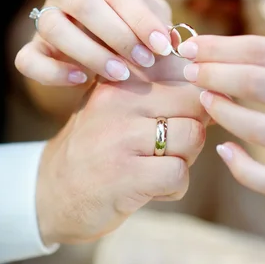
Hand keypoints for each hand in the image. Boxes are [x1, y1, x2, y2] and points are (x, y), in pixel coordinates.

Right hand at [15, 0, 173, 85]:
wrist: (108, 42)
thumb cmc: (133, 23)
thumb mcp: (152, 16)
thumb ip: (160, 24)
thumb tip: (171, 39)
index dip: (140, 18)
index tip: (162, 46)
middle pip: (83, 4)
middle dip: (118, 36)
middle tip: (145, 62)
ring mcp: (42, 16)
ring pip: (54, 28)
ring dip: (90, 54)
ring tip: (120, 74)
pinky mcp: (32, 47)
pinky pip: (28, 59)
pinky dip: (53, 72)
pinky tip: (81, 80)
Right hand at [35, 53, 208, 243]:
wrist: (52, 192)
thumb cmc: (98, 145)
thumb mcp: (118, 103)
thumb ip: (157, 85)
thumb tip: (212, 82)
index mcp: (121, 76)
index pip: (184, 71)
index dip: (196, 98)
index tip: (182, 115)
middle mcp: (119, 99)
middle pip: (196, 103)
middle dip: (193, 130)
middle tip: (169, 148)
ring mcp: (120, 136)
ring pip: (192, 136)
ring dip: (185, 160)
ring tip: (157, 166)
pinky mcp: (124, 175)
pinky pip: (179, 174)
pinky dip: (174, 188)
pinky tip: (151, 189)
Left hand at [177, 35, 264, 196]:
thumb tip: (206, 48)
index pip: (261, 50)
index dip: (219, 48)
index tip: (190, 47)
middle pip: (257, 84)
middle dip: (214, 75)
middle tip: (189, 72)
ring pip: (258, 130)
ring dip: (222, 113)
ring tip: (204, 100)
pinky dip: (242, 169)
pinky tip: (224, 150)